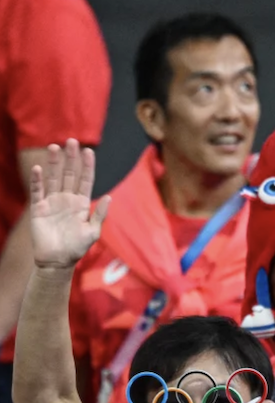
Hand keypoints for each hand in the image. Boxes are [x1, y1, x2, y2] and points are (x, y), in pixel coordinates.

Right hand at [29, 139, 108, 269]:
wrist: (57, 261)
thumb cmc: (77, 248)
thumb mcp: (93, 231)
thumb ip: (100, 214)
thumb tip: (109, 196)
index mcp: (81, 204)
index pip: (85, 180)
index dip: (87, 166)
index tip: (89, 151)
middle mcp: (66, 199)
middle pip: (69, 174)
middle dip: (70, 158)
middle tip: (72, 141)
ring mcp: (52, 202)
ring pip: (53, 178)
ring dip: (54, 163)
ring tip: (55, 147)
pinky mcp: (38, 208)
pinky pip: (37, 191)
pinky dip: (37, 180)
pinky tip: (39, 169)